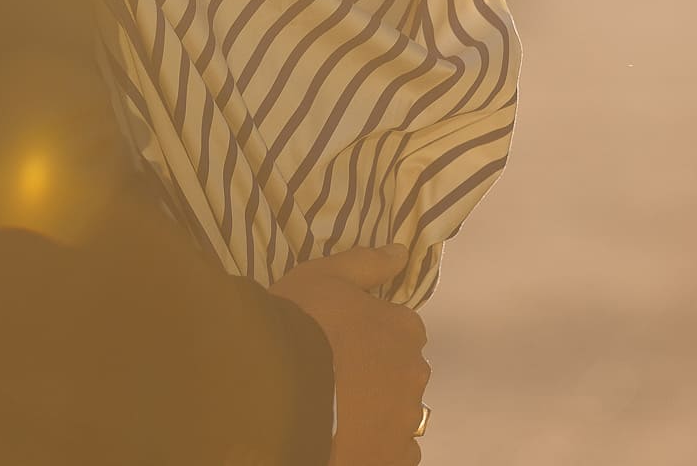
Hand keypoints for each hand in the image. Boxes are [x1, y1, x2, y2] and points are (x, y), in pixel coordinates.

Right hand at [269, 243, 430, 465]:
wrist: (282, 393)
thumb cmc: (303, 324)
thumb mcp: (323, 277)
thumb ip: (365, 263)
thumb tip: (401, 251)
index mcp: (404, 328)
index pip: (399, 326)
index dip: (368, 331)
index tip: (338, 338)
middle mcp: (415, 373)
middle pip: (399, 369)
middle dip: (375, 371)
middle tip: (332, 373)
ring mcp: (406, 419)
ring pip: (395, 411)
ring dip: (374, 408)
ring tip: (332, 408)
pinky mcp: (392, 456)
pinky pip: (390, 448)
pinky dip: (372, 442)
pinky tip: (341, 435)